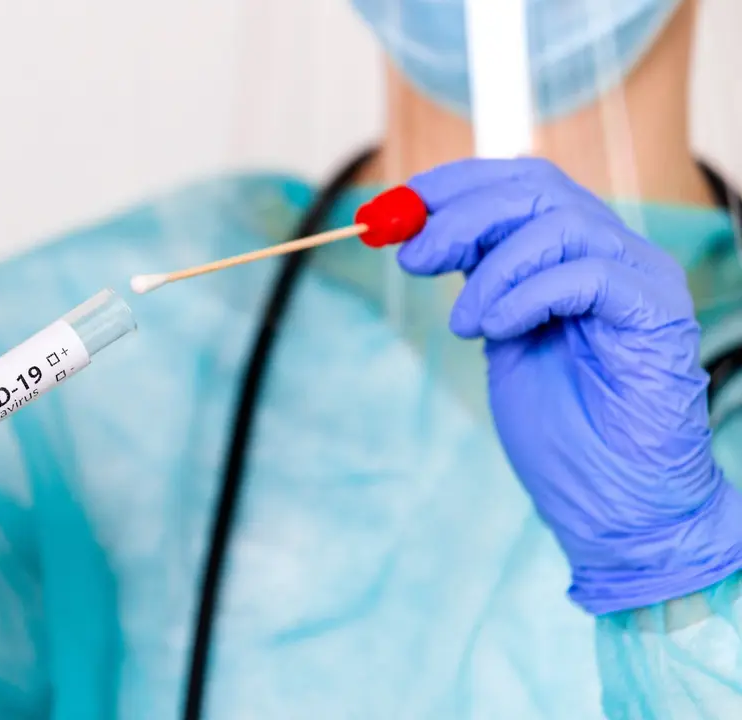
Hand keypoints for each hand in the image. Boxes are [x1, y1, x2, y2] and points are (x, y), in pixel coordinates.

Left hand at [397, 158, 741, 614]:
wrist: (612, 500)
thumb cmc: (559, 426)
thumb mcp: (499, 333)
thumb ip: (478, 279)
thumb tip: (420, 235)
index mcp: (576, 252)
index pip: (521, 181)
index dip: (456, 184)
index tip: (397, 206)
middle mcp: (614, 253)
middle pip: (537, 189)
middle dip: (462, 215)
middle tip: (414, 257)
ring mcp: (641, 279)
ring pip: (560, 223)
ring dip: (492, 269)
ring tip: (466, 324)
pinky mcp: (657, 313)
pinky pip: (587, 274)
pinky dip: (527, 294)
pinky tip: (498, 332)